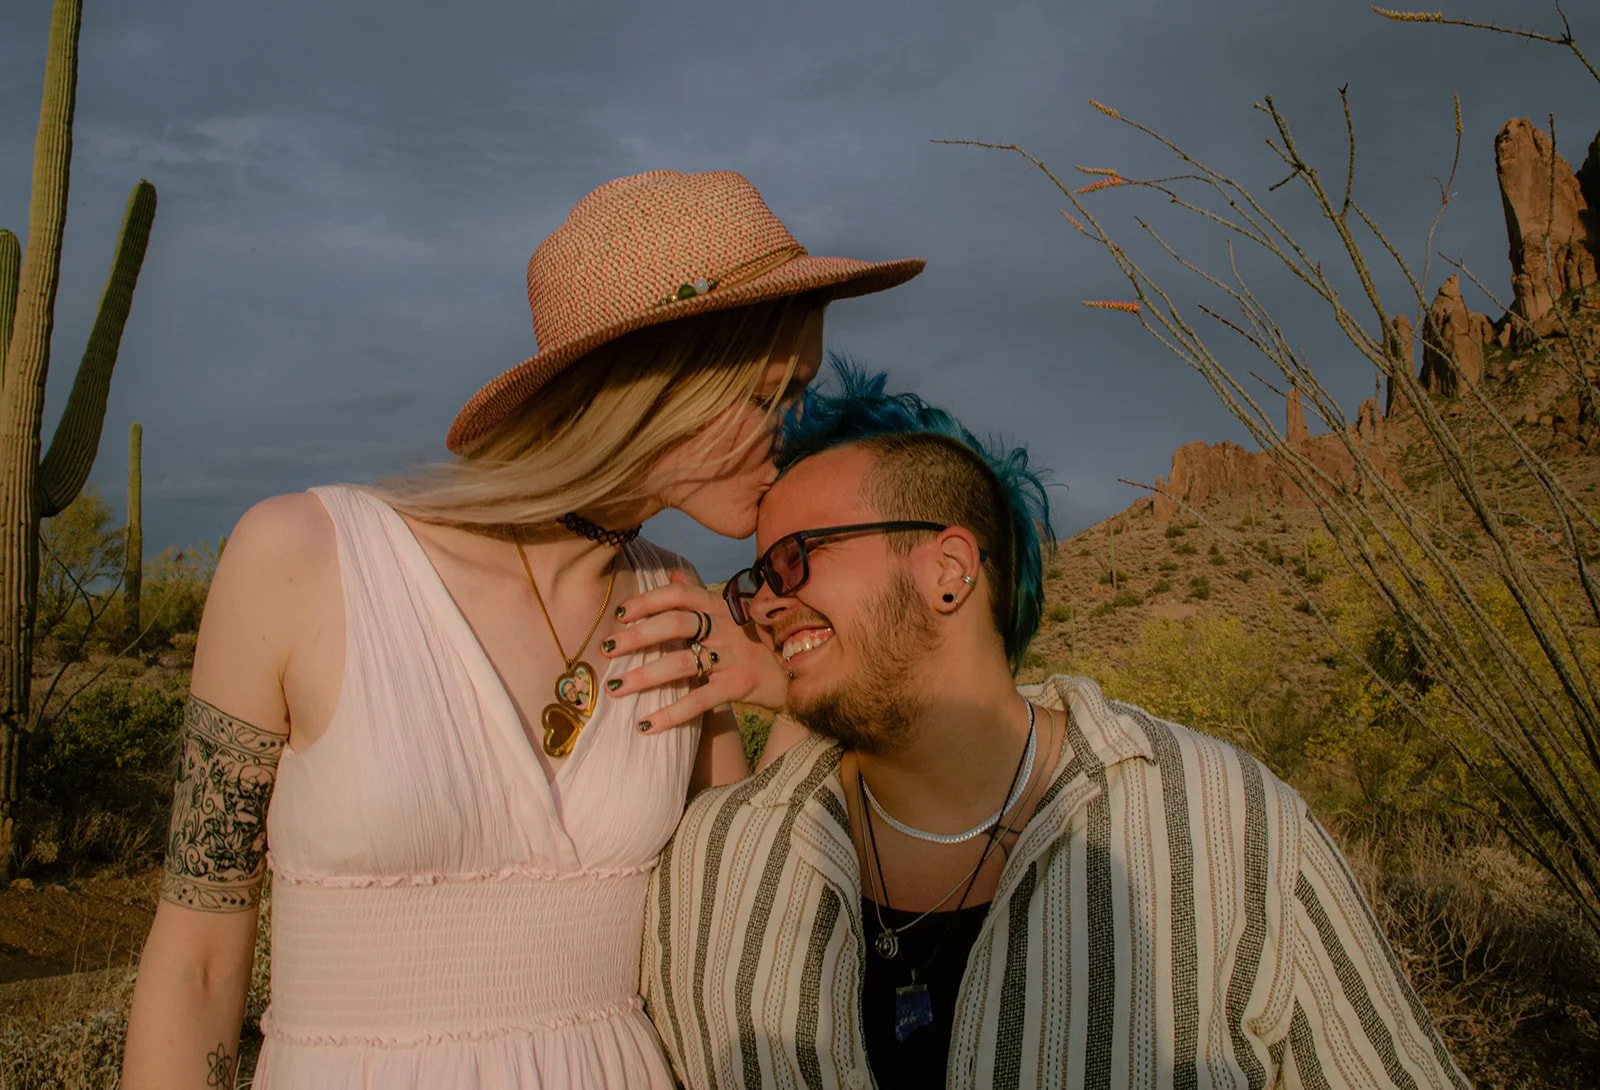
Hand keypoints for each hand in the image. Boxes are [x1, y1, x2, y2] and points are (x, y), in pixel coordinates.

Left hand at [602, 571, 787, 733]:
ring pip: (682, 662)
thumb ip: (698, 595)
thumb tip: (671, 574)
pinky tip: (646, 725)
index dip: (648, 601)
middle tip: (606, 650)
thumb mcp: (731, 614)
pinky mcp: (739, 685)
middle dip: (636, 637)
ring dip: (644, 676)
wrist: (795, 672)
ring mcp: (733, 656)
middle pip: (675, 625)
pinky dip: (670, 714)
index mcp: (719, 606)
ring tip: (615, 687)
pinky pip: (699, 700)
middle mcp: (725, 626)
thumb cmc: (755, 642)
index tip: (620, 613)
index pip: (679, 595)